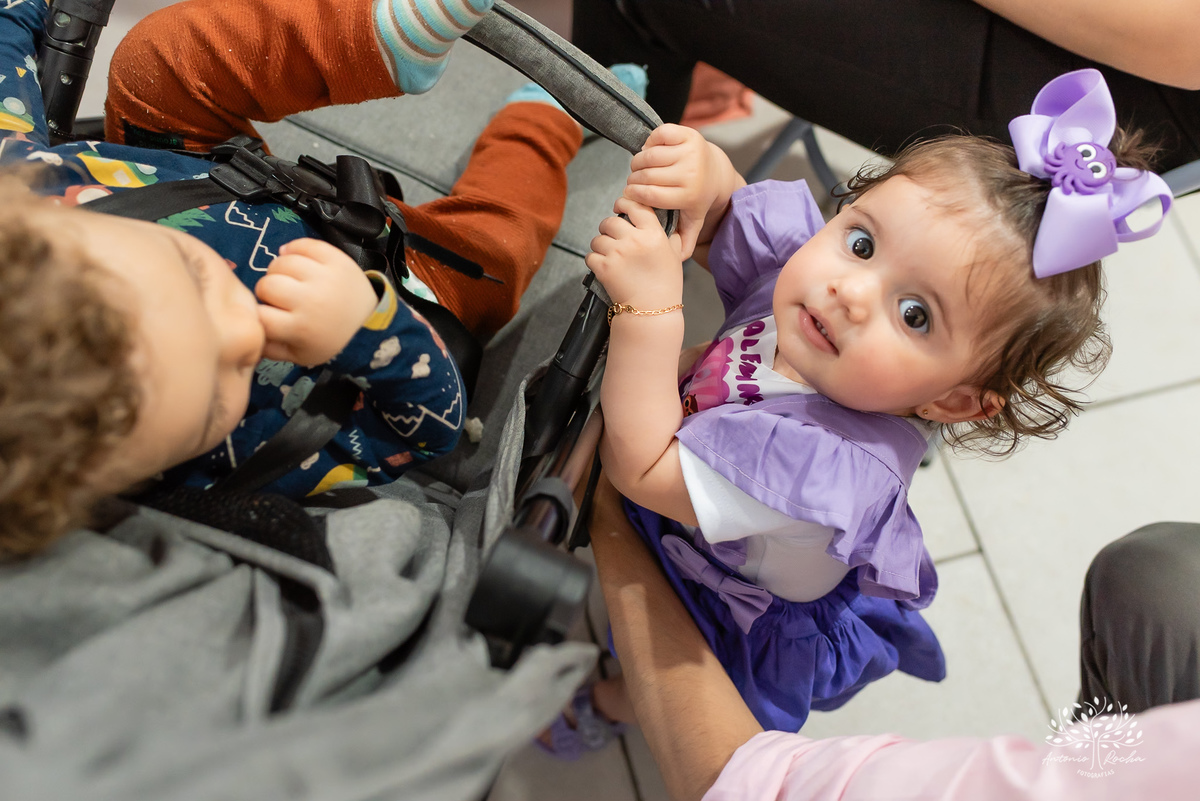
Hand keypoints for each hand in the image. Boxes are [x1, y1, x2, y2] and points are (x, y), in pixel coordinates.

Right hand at [254, 238, 377, 365]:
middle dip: (267, 291)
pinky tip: (292, 258)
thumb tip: (247, 331)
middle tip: (280, 297)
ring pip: (282, 262)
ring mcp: (325, 277)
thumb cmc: (330, 342)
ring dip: (279, 271)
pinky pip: (305, 244)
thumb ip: (268, 347)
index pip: (260, 314)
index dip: (258, 312)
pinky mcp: (337, 260)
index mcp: (301, 327)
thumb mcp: (298, 355)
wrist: (369, 327)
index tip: (267, 313)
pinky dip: (293, 249)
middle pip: (267, 284)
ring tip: (289, 280)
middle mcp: (312, 300)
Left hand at [586, 196, 683, 309]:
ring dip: (601, 246)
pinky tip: (604, 267)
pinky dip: (594, 261)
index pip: (634, 206)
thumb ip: (670, 237)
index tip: (620, 207)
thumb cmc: (666, 285)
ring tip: (610, 256)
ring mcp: (617, 253)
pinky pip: (590, 255)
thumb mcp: (674, 256)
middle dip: (609, 228)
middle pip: (611, 221)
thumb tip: (667, 225)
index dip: (624, 203)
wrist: (652, 311)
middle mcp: (634, 240)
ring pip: (598, 239)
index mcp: (653, 234)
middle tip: (613, 238)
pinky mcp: (603, 267)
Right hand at [624, 124, 733, 259]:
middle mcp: (691, 172)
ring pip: (649, 155)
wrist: (715, 171)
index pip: (649, 195)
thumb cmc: (696, 197)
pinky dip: (649, 142)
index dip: (633, 194)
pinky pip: (658, 135)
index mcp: (689, 195)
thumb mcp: (692, 220)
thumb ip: (683, 239)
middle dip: (633, 179)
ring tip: (638, 168)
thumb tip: (676, 259)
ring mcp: (690, 151)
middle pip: (646, 175)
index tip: (629, 194)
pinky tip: (650, 151)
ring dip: (638, 162)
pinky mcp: (688, 134)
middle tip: (632, 182)